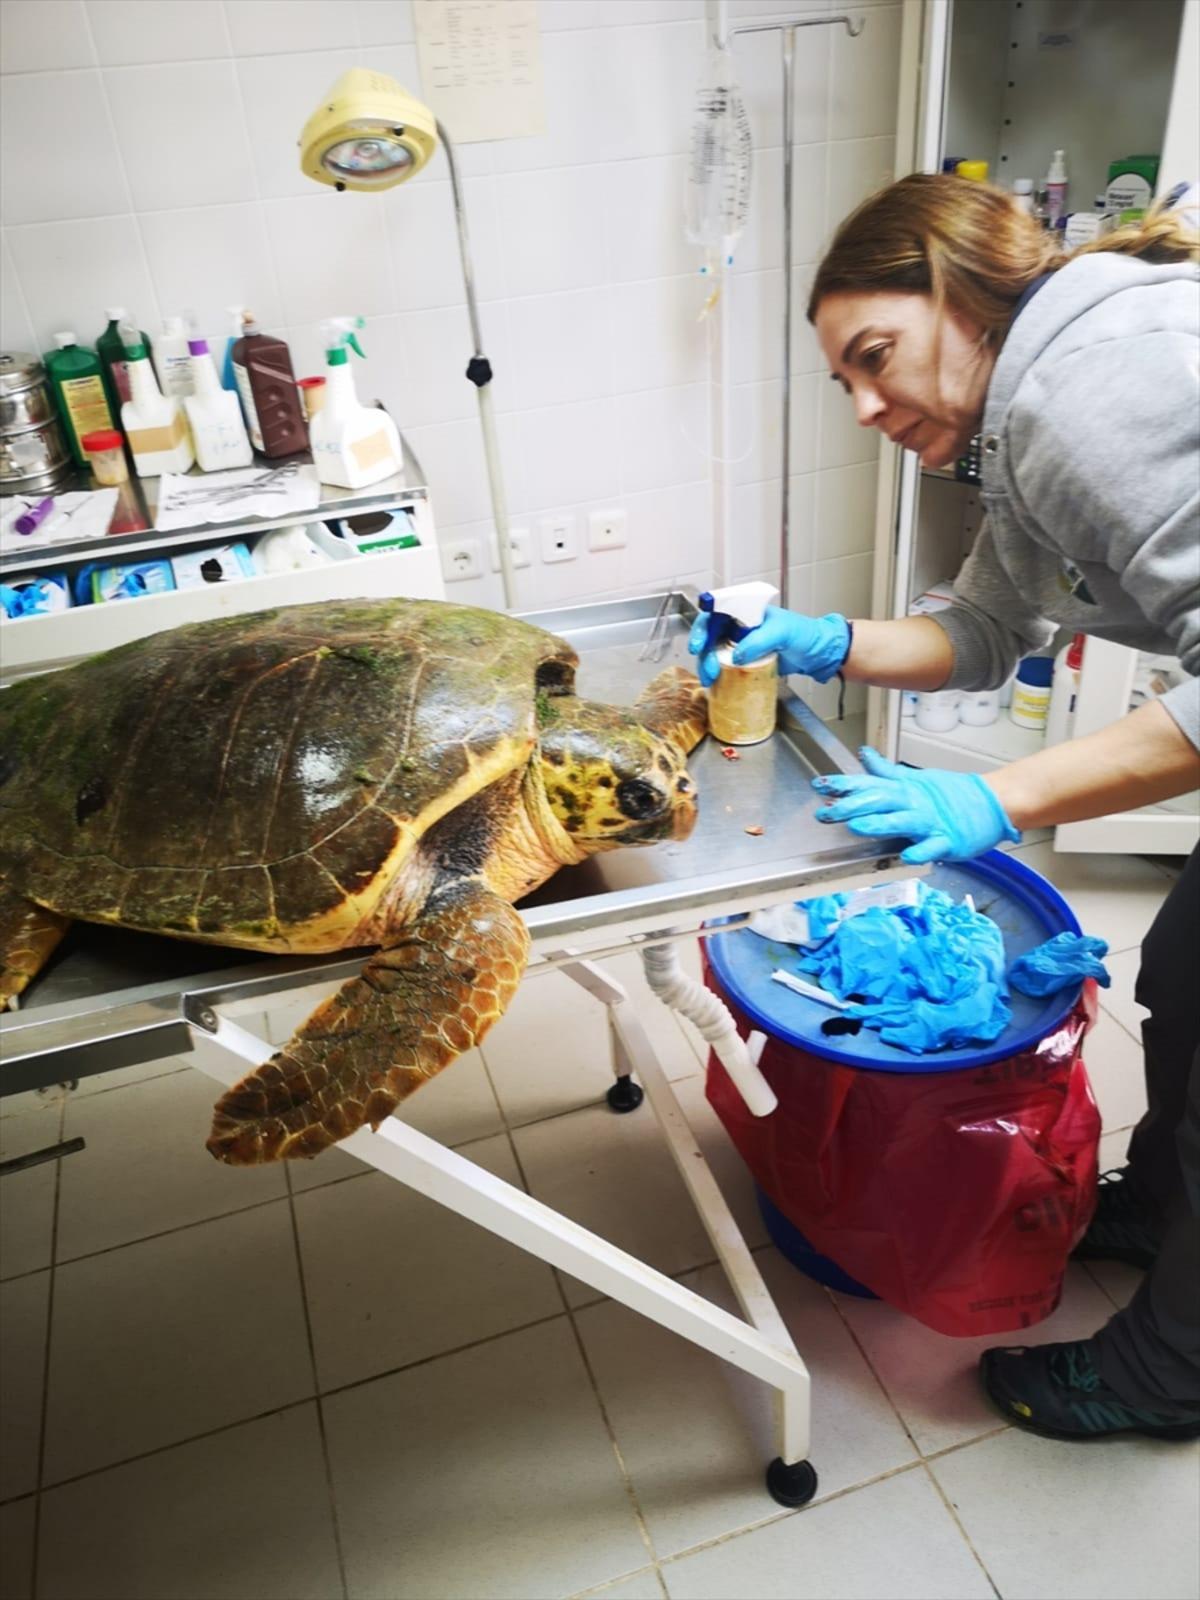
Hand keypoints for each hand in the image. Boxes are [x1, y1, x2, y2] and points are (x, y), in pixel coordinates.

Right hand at [688, 606, 849, 687]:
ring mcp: (741, 644)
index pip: (716, 612)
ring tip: (711, 680)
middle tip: (708, 670)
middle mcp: (739, 625)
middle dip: (703, 652)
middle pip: (710, 634)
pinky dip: (718, 675)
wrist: (818, 653)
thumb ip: (759, 641)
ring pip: (714, 652)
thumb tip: (736, 657)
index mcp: (746, 610)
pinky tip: (716, 684)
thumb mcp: (783, 632)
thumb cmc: (804, 634)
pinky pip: (725, 666)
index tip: (699, 644)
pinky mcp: (745, 661)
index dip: (702, 626)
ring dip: (708, 665)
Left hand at [811, 747, 1020, 863]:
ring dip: (879, 824)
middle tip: (827, 811)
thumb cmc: (952, 795)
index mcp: (904, 789)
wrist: (992, 802)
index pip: (870, 784)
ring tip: (857, 827)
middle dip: (852, 806)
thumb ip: (886, 772)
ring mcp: (930, 821)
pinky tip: (908, 856)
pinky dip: (921, 851)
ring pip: (902, 822)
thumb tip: (865, 756)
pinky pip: (932, 847)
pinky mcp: (947, 840)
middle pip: (880, 801)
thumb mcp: (914, 780)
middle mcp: (913, 802)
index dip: (845, 785)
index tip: (820, 785)